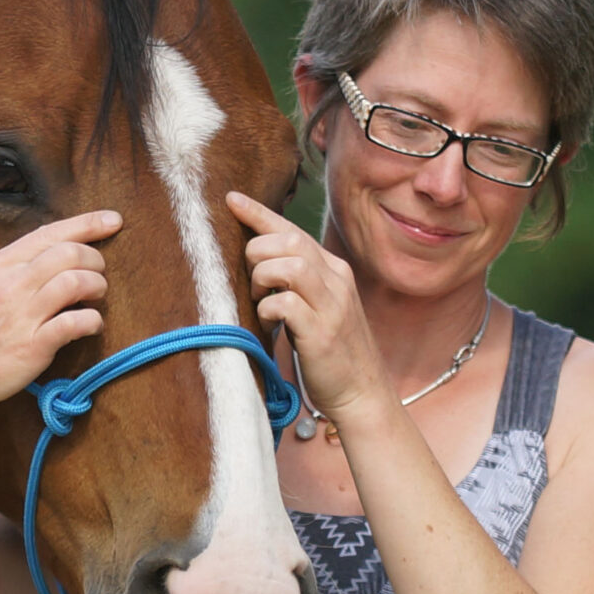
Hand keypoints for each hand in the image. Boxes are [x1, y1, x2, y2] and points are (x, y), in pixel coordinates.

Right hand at [0, 211, 118, 426]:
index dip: (86, 223)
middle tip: (98, 272)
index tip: (112, 219)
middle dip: (95, 258)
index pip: (48, 234)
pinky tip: (91, 325)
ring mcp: (22, 316)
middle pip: (69, 254)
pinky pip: (74, 323)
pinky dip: (92, 321)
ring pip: (75, 283)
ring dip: (96, 286)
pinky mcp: (33, 347)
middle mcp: (10, 285)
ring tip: (96, 296)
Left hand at [225, 191, 385, 419]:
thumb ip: (296, 284)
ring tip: (260, 299)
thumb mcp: (317, 307)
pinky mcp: (322, 333)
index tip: (231, 200)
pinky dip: (268, 308)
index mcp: (334, 271)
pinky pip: (286, 304)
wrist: (361, 393)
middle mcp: (336, 281)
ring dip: (262, 278)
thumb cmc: (330, 352)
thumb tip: (256, 263)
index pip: (293, 231)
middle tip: (252, 281)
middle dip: (257, 251)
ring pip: (289, 265)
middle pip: (289, 240)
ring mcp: (332, 306)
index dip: (259, 213)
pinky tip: (269, 322)